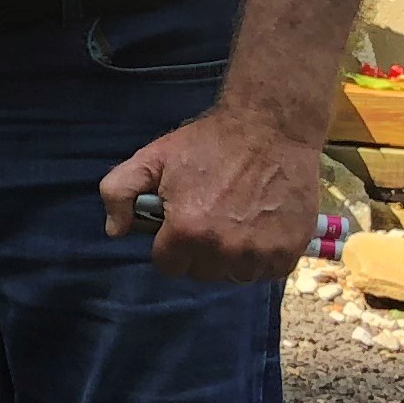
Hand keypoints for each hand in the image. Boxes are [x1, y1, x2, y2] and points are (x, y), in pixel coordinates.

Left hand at [101, 101, 327, 278]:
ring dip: (230, 258)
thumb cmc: (209, 142)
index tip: (179, 226)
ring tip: (234, 224)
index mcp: (187, 231)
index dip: (169, 246)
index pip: (167, 265)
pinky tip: (258, 229)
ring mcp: (260, 253)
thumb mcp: (153, 157)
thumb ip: (119, 192)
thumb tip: (114, 230)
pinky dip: (261, 257)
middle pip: (201, 273)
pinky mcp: (289, 251)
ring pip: (234, 275)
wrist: (272, 127)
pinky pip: (266, 272)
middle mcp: (224, 249)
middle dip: (198, 252)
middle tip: (208, 219)